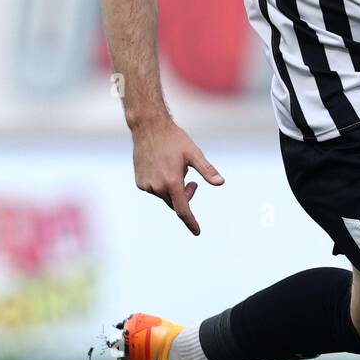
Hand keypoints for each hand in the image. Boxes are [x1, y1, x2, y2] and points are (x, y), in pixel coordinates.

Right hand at [132, 116, 223, 234]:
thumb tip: (221, 182)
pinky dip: (162, 185)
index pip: (183, 210)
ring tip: (173, 166)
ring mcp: (146, 185)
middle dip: (186, 196)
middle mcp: (157, 187)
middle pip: (176, 202)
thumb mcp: (194, 154)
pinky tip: (162, 167)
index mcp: (172, 182)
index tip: (197, 232)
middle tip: (193, 181)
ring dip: (173, 188)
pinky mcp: (139, 182)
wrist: (148, 128)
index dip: (191, 222)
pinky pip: (154, 190)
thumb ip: (207, 170)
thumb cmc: (174, 139)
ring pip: (165, 196)